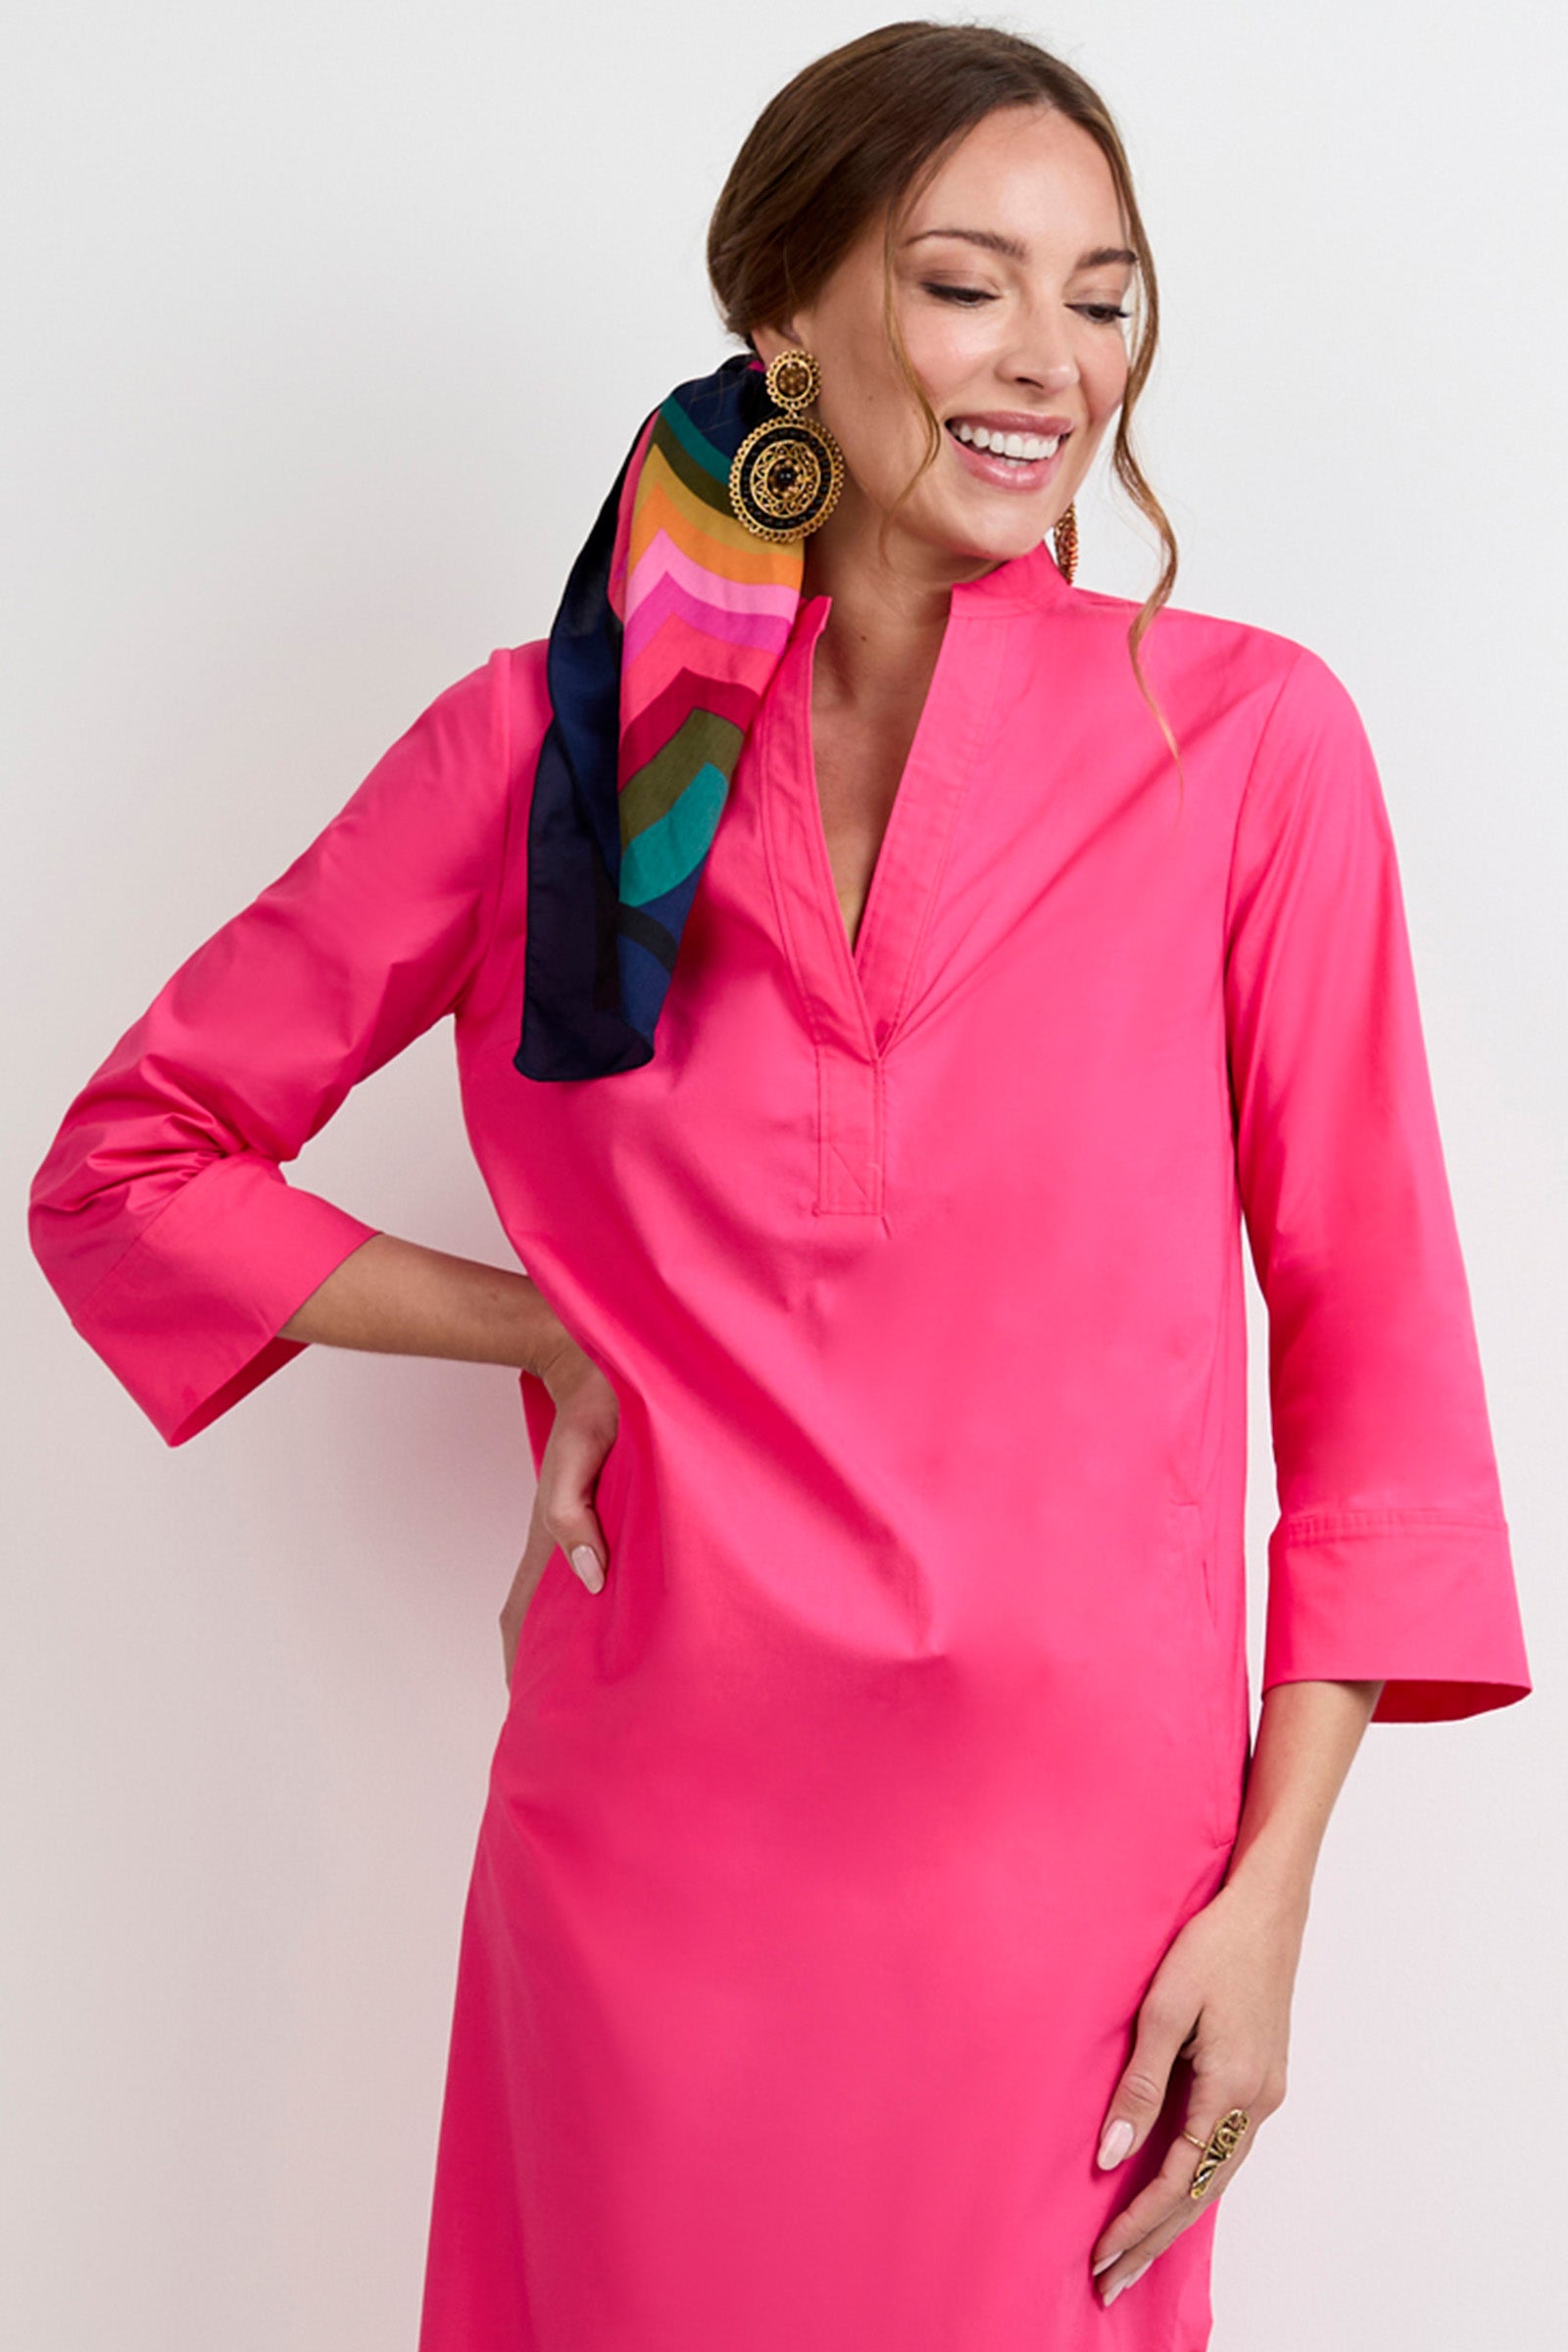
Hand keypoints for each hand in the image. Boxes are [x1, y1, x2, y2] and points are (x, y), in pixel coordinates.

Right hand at [500, 1335, 620, 1687]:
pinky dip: (588, 1613)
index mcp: (550, 1536)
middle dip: (545, 1673)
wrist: (604, 1361)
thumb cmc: (596, 1404)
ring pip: (564, 1605)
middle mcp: (559, 1544)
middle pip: (537, 1623)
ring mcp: (577, 1534)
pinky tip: (611, 1631)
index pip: (522, 1617)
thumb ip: (572, 1512)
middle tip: (567, 1725)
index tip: (532, 1714)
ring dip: (567, 1646)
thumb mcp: (581, 1452)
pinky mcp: (598, 1519)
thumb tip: (589, 1580)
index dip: (522, 1666)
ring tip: (591, 1696)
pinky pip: (587, 1577)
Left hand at [1088, 1875, 1302, 2305]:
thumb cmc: (1212, 1946)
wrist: (1268, 1909)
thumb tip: (1112, 2155)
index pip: (1179, 2179)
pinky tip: (1174, 2196)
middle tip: (1111, 2283)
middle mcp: (1258, 2103)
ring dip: (1175, 2216)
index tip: (1101, 2256)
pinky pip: (1227, 2149)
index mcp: (1233, 2088)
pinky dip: (1197, 2182)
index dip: (1138, 2222)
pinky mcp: (1263, 2080)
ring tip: (1133, 2254)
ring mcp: (1267, 2094)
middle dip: (1154, 2240)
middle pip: (1202, 2193)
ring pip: (1218, 2176)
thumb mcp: (1165, 2009)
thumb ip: (1140, 2086)